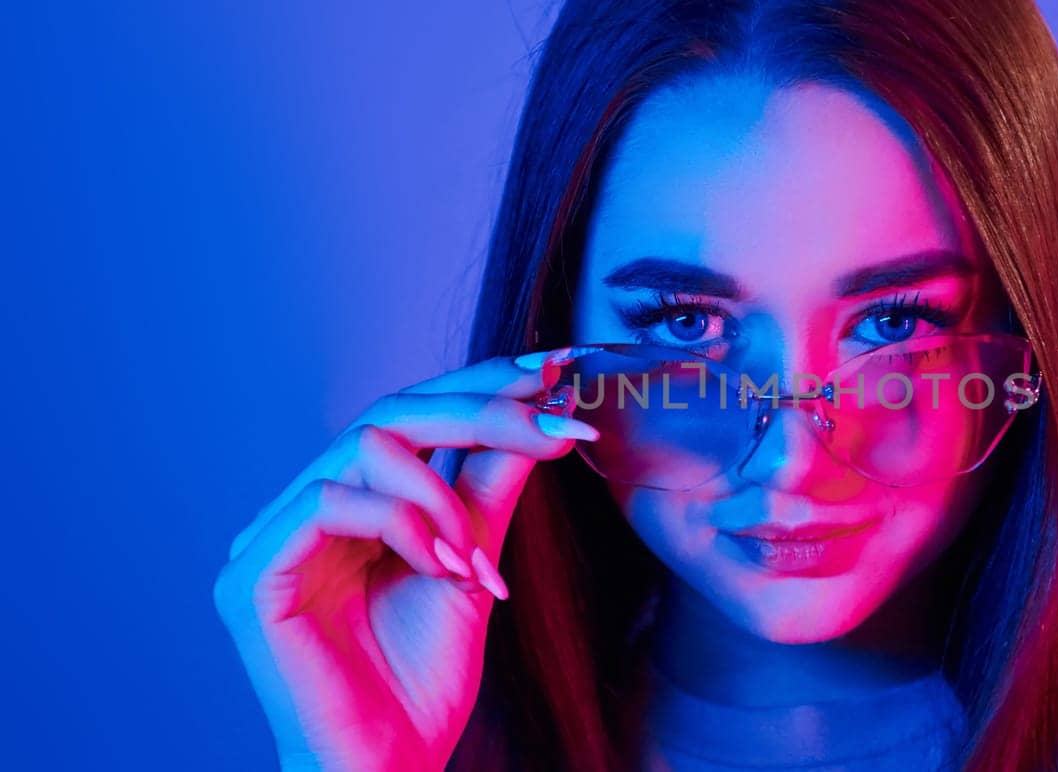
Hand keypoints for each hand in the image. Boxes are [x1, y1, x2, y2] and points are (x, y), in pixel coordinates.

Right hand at [213, 348, 597, 771]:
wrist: (392, 765)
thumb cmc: (422, 678)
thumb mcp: (473, 562)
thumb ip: (491, 487)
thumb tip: (542, 410)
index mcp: (354, 501)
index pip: (414, 415)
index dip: (481, 383)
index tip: (556, 367)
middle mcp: (307, 506)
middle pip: (390, 412)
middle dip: (480, 409)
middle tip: (551, 424)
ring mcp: (273, 536)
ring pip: (364, 445)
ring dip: (441, 494)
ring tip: (475, 562)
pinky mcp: (251, 576)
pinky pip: (328, 503)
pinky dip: (401, 525)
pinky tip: (442, 569)